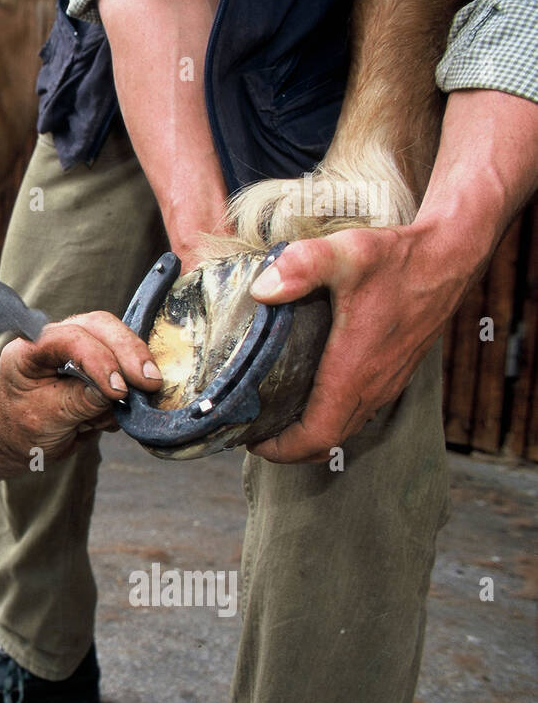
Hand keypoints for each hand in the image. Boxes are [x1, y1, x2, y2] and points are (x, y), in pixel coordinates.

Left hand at [0, 311, 162, 463]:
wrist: (23, 444)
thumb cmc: (24, 430)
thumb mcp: (48, 419)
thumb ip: (80, 401)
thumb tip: (118, 390)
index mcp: (30, 349)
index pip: (68, 338)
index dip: (97, 359)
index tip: (117, 390)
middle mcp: (54, 340)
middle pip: (99, 326)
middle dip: (128, 352)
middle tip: (150, 381)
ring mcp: (78, 347)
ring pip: (116, 339)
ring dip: (132, 369)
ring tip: (135, 401)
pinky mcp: (97, 362)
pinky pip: (124, 363)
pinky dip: (131, 385)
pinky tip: (123, 411)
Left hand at [246, 222, 468, 462]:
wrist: (450, 256)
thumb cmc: (398, 259)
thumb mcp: (346, 253)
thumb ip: (301, 266)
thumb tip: (261, 289)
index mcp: (355, 372)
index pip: (318, 436)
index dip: (283, 449)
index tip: (251, 442)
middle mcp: (374, 386)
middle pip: (328, 441)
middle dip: (289, 447)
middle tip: (252, 432)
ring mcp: (387, 382)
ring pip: (345, 427)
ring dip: (309, 434)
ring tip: (271, 418)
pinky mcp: (394, 372)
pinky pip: (358, 410)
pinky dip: (329, 416)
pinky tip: (306, 394)